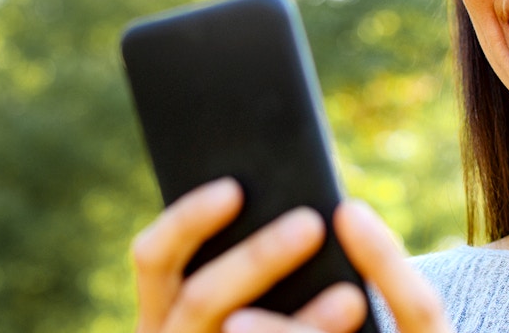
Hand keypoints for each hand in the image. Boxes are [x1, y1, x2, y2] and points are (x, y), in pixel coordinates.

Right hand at [131, 178, 451, 332]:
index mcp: (160, 302)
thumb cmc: (256, 300)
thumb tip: (294, 190)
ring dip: (302, 321)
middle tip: (310, 224)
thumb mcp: (236, 280)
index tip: (234, 189)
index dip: (188, 219)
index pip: (153, 255)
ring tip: (352, 296)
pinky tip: (354, 322)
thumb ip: (246, 240)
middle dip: (258, 259)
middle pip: (202, 297)